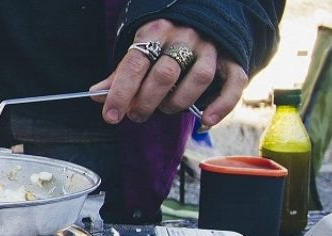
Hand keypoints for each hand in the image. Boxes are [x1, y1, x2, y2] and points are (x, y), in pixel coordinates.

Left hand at [90, 19, 247, 127]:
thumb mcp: (138, 50)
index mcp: (155, 31)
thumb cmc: (160, 43)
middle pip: (165, 74)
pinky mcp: (232, 58)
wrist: (198, 17)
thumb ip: (120, 75)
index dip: (120, 93)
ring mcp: (210, 47)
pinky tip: (205, 121)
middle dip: (146, 102)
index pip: (134, 64)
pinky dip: (222, 105)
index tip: (110, 116)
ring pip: (199, 78)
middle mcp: (184, 36)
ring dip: (178, 103)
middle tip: (137, 115)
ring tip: (166, 109)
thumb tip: (96, 94)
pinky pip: (234, 82)